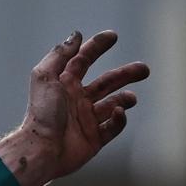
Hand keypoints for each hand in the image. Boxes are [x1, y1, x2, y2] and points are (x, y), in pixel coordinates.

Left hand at [0, 31, 148, 185]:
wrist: (41, 150)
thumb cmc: (41, 113)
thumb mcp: (45, 77)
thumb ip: (60, 54)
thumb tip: (76, 35)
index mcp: (65, 85)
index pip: (83, 60)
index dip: (97, 47)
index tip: (113, 36)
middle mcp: (76, 100)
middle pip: (107, 82)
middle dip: (126, 74)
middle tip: (144, 69)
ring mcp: (86, 120)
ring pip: (113, 103)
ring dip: (125, 98)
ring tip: (130, 98)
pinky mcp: (93, 139)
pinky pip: (113, 126)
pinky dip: (120, 118)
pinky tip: (118, 112)